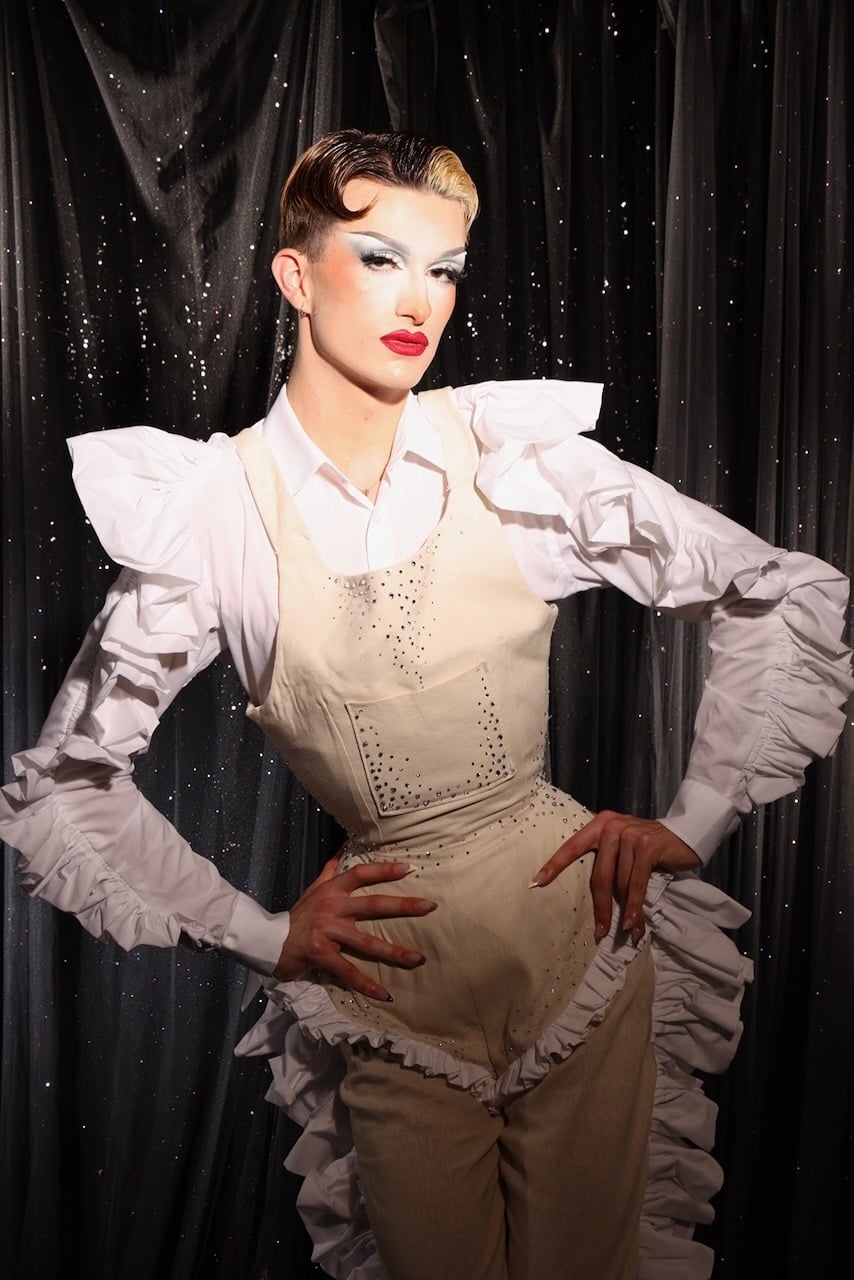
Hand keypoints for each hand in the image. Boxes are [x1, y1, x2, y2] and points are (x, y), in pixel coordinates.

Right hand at [273, 856, 437, 1000]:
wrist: (269, 941)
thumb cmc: (298, 914)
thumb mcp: (313, 888)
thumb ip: (331, 869)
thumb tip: (345, 845)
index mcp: (332, 890)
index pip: (360, 874)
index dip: (382, 869)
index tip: (407, 868)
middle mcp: (331, 908)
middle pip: (372, 905)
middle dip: (403, 906)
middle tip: (430, 906)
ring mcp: (326, 932)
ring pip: (365, 942)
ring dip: (394, 951)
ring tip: (419, 958)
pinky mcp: (321, 956)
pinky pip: (348, 972)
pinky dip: (366, 984)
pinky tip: (384, 994)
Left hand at [531, 810, 700, 944]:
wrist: (686, 831)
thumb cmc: (650, 844)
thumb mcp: (623, 846)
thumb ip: (607, 858)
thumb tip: (595, 896)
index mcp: (599, 824)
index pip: (572, 846)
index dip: (554, 865)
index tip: (536, 882)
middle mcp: (611, 826)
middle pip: (599, 875)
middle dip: (600, 907)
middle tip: (600, 932)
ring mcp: (630, 834)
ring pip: (620, 883)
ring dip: (623, 912)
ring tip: (624, 932)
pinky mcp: (647, 846)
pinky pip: (637, 884)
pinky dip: (636, 907)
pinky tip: (634, 924)